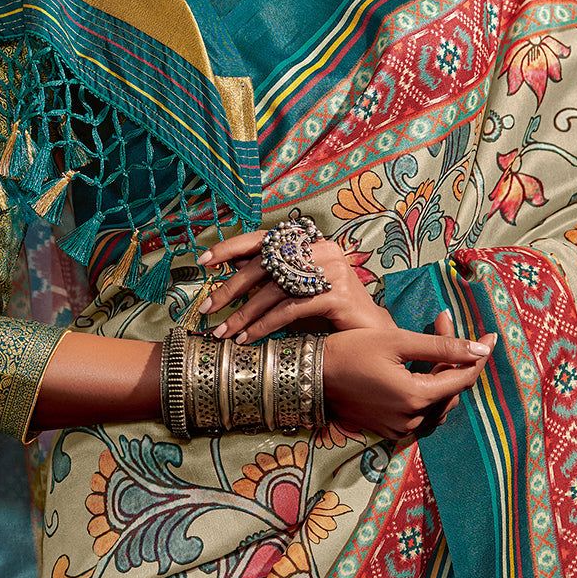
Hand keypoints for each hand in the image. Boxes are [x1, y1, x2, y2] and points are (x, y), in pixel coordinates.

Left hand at [197, 229, 392, 341]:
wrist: (372, 335)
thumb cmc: (329, 313)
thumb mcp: (295, 290)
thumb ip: (269, 276)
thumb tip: (230, 263)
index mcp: (311, 242)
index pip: (264, 238)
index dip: (231, 247)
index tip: (204, 260)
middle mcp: (323, 250)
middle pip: (265, 265)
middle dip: (231, 288)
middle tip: (208, 308)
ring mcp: (333, 270)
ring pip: (275, 290)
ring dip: (244, 314)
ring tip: (224, 333)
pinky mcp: (338, 295)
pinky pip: (290, 310)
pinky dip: (265, 325)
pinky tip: (248, 339)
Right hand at [322, 314, 494, 439]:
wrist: (312, 374)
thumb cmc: (351, 350)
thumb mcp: (397, 341)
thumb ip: (441, 346)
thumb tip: (481, 349)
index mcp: (416, 396)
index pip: (462, 378)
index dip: (479, 356)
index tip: (492, 337)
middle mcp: (411, 418)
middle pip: (451, 390)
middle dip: (454, 358)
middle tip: (443, 324)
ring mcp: (400, 427)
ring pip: (438, 403)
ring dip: (442, 376)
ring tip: (434, 344)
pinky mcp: (389, 429)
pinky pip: (421, 414)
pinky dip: (427, 393)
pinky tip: (419, 370)